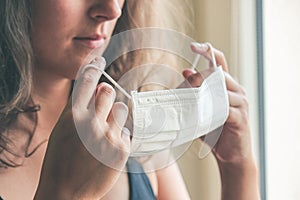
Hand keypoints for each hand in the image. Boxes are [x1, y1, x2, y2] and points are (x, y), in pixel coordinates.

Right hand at [34, 60, 129, 199]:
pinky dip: (119, 137)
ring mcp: (108, 136)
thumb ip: (79, 107)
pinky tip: (108, 148)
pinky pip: (126, 132)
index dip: (93, 66)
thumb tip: (100, 86)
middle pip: (108, 92)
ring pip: (121, 110)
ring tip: (104, 132)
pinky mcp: (122, 149)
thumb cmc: (61, 159)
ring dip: (115, 117)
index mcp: (73, 116)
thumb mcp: (62, 130)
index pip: (86, 81)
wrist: (66, 191)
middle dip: (106, 94)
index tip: (99, 58)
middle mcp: (91, 123)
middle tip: (103, 102)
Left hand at [181, 43, 259, 198]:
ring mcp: (240, 103)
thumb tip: (185, 71)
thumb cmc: (215, 132)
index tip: (194, 46)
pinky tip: (202, 115)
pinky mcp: (240, 118)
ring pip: (221, 90)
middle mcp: (236, 91)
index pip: (219, 62)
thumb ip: (194, 92)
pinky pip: (225, 109)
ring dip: (203, 95)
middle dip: (198, 79)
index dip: (208, 51)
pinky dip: (211, 110)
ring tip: (191, 103)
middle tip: (185, 86)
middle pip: (217, 74)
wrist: (231, 156)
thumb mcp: (202, 109)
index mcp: (226, 86)